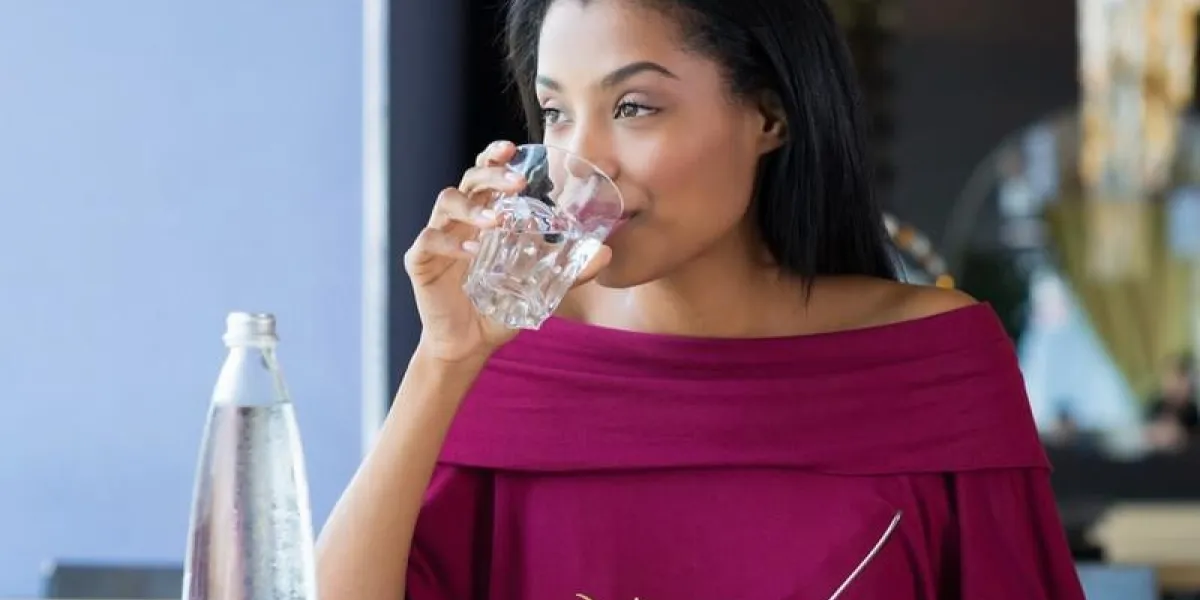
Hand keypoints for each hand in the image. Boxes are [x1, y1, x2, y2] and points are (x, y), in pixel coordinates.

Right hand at [404, 141, 610, 363]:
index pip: (486, 175)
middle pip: (469, 180)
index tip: (513, 148)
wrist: (470, 343)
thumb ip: (570, 271)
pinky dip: (450, 243)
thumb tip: (606, 254)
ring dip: (472, 207)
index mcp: (484, 215)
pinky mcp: (421, 262)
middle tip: (518, 182)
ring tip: (496, 221)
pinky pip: (429, 241)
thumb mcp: (540, 288)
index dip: (495, 157)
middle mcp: (460, 220)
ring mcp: (438, 237)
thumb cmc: (500, 306)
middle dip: (492, 174)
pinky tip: (472, 253)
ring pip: (446, 202)